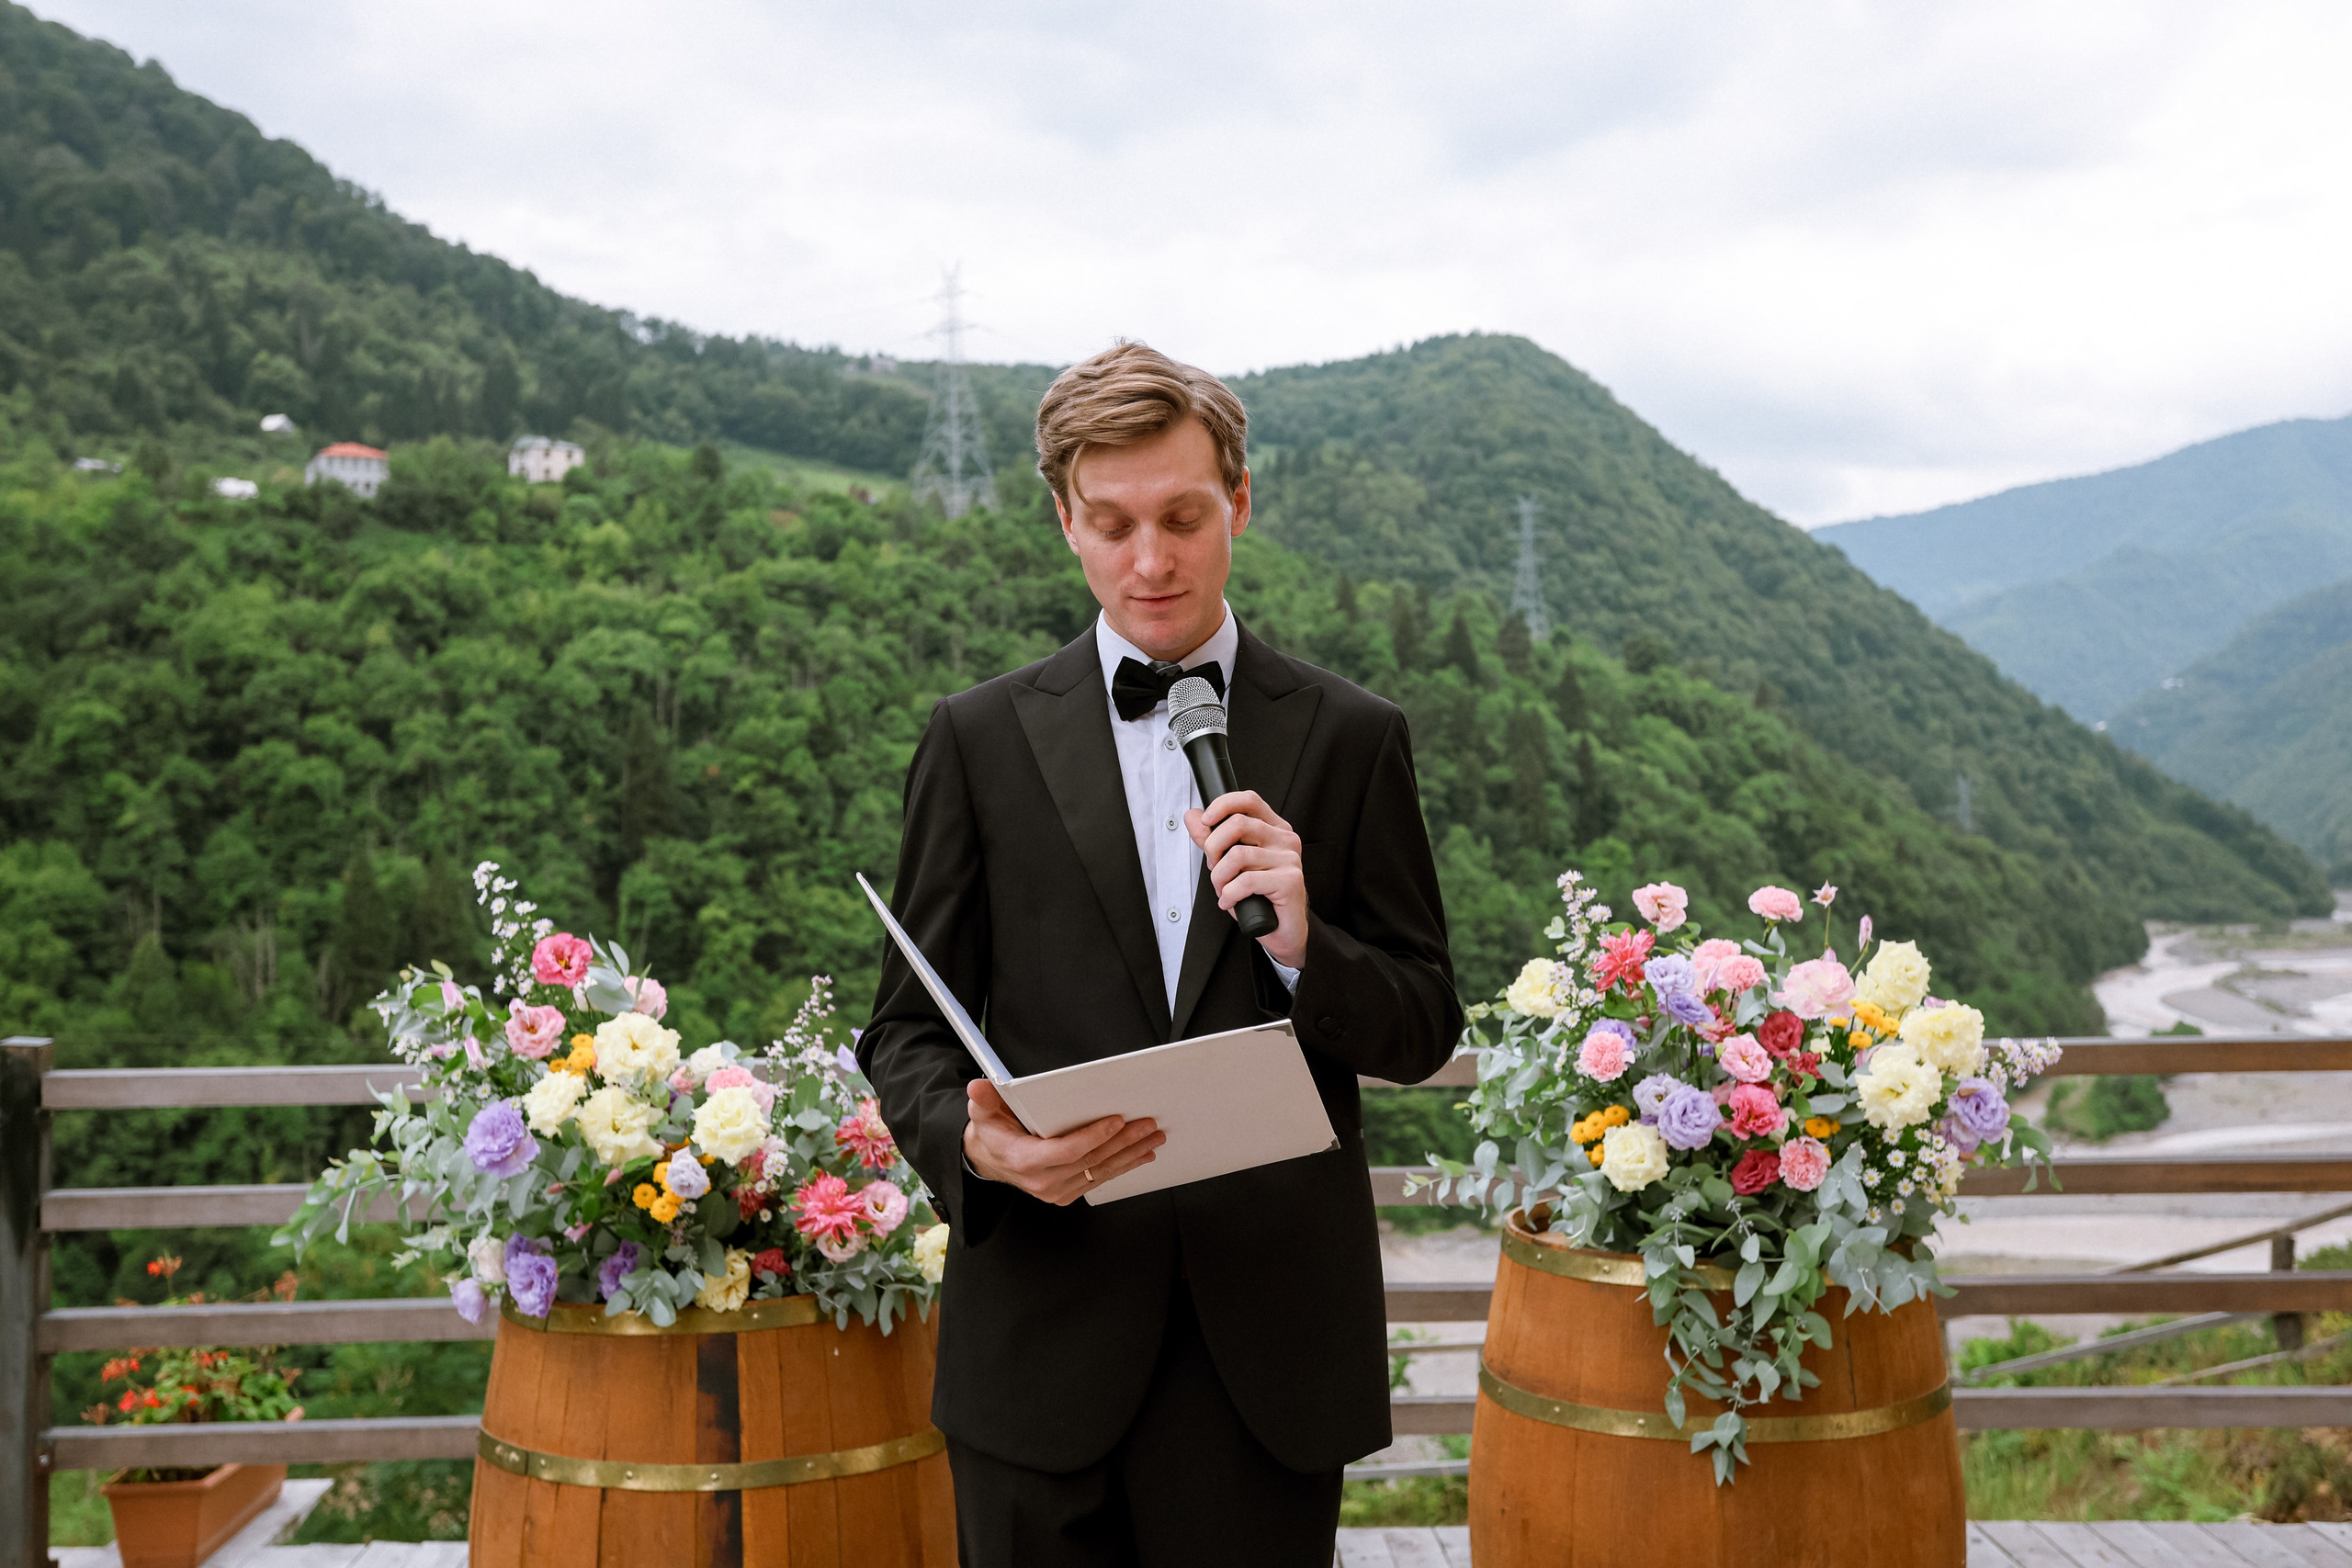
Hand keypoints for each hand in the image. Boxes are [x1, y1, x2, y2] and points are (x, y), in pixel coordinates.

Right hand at [962, 1080, 1164, 1204]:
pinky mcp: (1067, 1193)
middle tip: (1148, 1124)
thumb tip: (978, 1087)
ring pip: (1101, 1172)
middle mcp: (1044, 1181)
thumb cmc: (993, 1133)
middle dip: (1123, 1142)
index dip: (1094, 1137)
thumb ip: (984, 1100)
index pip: (1067, 1151)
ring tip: (1154, 1138)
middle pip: (1091, 1161)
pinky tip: (1142, 1155)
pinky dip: (1123, 1166)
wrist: (991, 1161)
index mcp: (1025, 1161)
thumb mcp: (983, 1114)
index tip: (1117, 1120)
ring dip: (1131, 1154)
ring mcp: (1057, 1191)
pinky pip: (1100, 1180)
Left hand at [1185, 789, 1307, 969]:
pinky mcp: (1290, 880)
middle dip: (1213, 847)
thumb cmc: (1259, 896)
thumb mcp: (1230, 865)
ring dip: (1220, 878)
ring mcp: (1290, 859)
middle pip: (1238, 824)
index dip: (1223, 805)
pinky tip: (1229, 902)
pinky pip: (1246, 881)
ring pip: (1238, 855)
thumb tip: (1192, 816)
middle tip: (1213, 867)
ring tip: (1223, 890)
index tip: (1205, 821)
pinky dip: (1229, 894)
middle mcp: (1285, 839)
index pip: (1249, 800)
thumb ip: (1212, 839)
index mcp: (1274, 828)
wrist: (1283, 930)